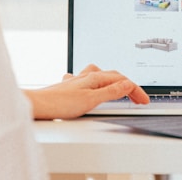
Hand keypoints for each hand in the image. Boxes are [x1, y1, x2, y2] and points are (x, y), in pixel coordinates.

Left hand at [23, 64, 149, 119]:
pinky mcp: (70, 87)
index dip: (135, 90)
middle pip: (113, 76)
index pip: (122, 81)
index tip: (144, 100)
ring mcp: (78, 81)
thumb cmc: (59, 103)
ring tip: (121, 89)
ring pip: (101, 76)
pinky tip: (93, 88)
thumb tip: (128, 84)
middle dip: (128, 86)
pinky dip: (98, 84)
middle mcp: (86, 76)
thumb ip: (110, 92)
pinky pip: (88, 81)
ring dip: (114, 82)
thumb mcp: (91, 100)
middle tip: (138, 99)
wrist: (37, 105)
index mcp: (94, 77)